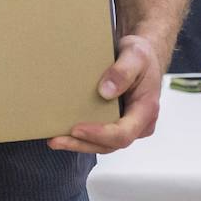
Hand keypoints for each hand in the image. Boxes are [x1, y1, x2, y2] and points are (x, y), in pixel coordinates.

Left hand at [48, 34, 162, 155]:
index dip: (100, 135)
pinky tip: (63, 133)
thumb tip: (105, 92)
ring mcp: (128, 125)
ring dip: (79, 144)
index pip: (124, 133)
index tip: (77, 129)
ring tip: (54, 140)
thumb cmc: (141, 56)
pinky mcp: (116, 122)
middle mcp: (138, 123)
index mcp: (146, 110)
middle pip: (110, 144)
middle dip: (83, 143)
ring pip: (103, 144)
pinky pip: (100, 135)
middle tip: (56, 140)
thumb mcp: (135, 56)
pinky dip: (82, 137)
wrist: (143, 56)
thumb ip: (123, 72)